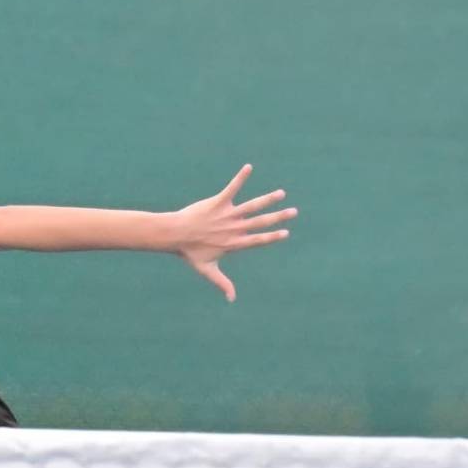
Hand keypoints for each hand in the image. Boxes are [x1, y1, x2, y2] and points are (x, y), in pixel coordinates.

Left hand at [172, 164, 296, 301]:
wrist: (174, 235)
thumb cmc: (189, 252)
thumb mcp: (207, 269)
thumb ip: (221, 283)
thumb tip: (231, 300)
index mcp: (234, 243)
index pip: (258, 240)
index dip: (272, 237)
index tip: (285, 233)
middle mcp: (234, 228)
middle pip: (260, 222)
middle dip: (278, 217)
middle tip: (294, 212)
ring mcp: (227, 215)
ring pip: (251, 206)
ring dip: (267, 199)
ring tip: (281, 193)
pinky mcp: (218, 202)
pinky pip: (232, 188)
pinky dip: (241, 178)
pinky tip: (249, 167)